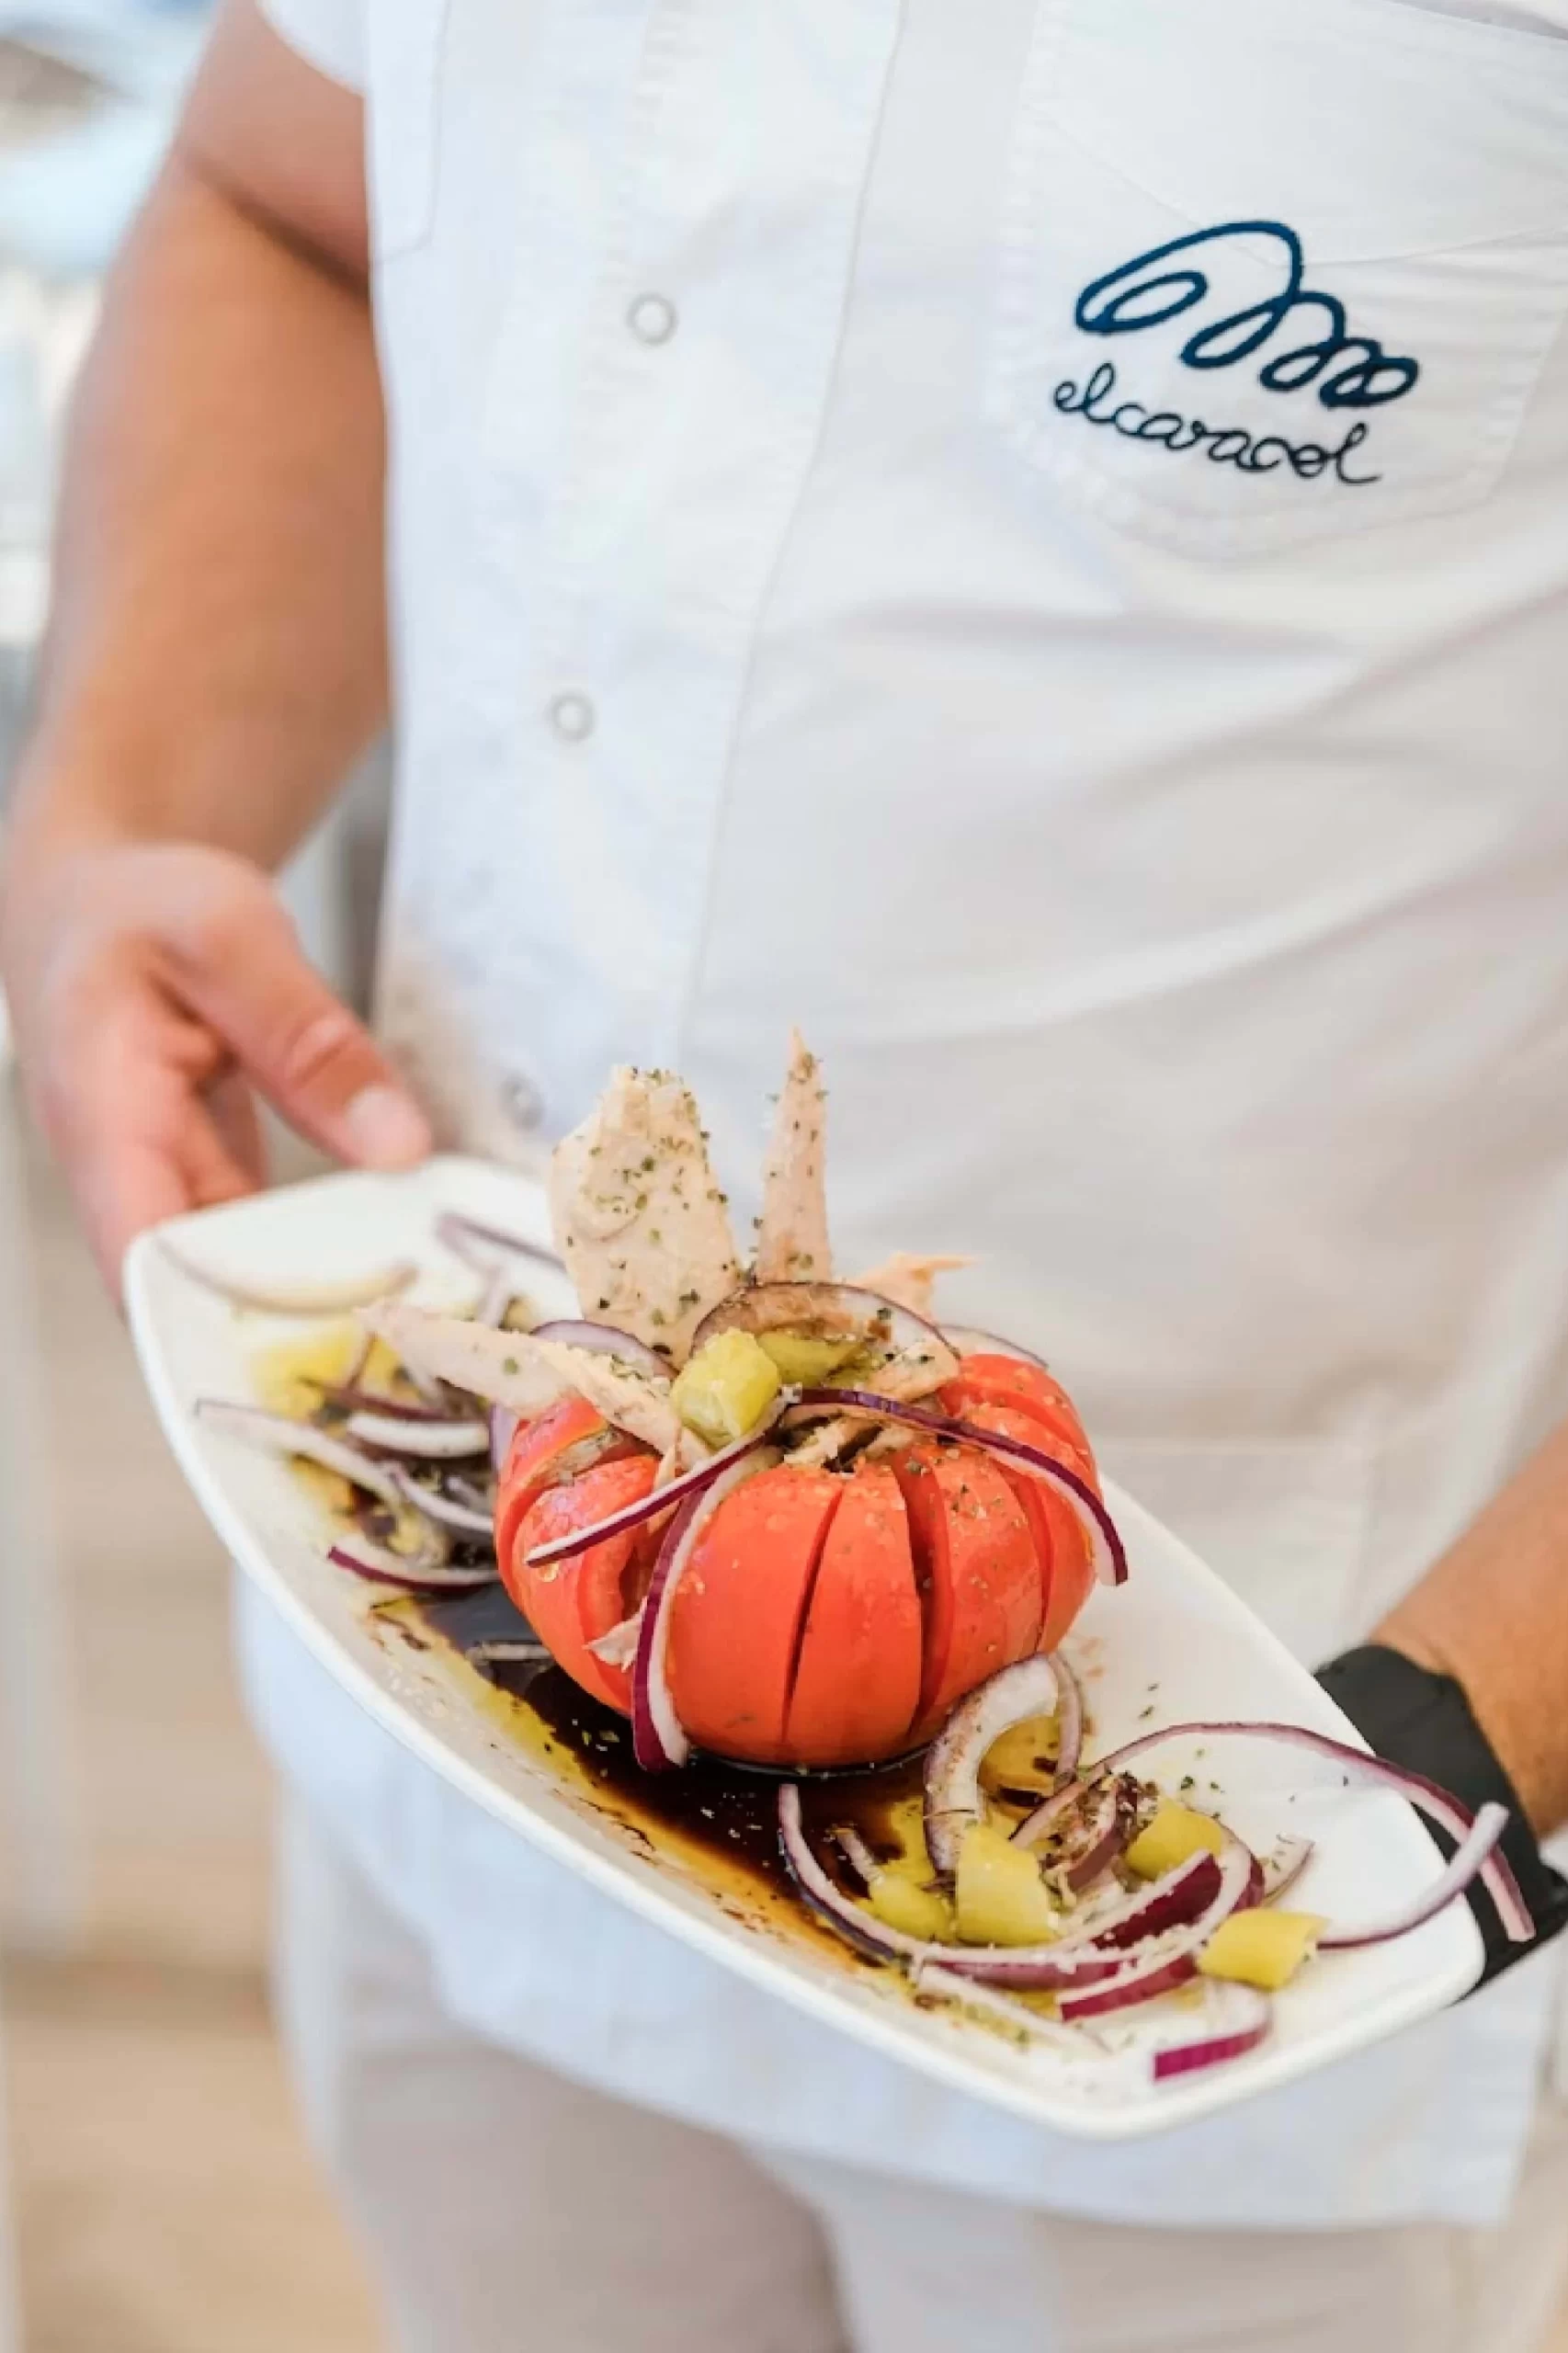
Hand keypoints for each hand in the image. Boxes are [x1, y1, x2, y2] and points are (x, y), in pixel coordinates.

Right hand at [0, 836, 430, 1296]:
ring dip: (318, 1298)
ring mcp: (162, 1184)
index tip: (321, 1342)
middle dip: (295, 1325)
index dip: (221, 1318)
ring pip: (234, 1274)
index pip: (145, 1255)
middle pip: (196, 1288)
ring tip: (427, 1317)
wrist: (94, 896)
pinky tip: (399, 1262)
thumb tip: (396, 1144)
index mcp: (104, 1116)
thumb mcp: (234, 940)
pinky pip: (259, 1239)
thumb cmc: (138, 908)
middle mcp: (123, 1173)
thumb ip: (311, 1041)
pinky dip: (322, 1250)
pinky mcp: (203, 1180)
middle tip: (415, 1340)